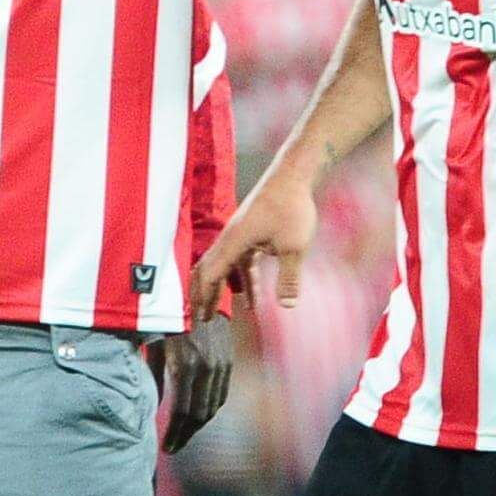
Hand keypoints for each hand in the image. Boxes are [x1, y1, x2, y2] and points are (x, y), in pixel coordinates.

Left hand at [157, 313, 234, 453]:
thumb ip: (152, 374)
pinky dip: (210, 408)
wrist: (198, 288)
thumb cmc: (166, 314)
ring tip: (183, 435)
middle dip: (185, 434)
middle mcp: (206, 368)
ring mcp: (220, 364)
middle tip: (173, 447)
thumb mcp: (153, 343)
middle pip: (199, 414)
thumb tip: (153, 404)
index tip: (166, 448)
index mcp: (185, 365)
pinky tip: (198, 415)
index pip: (182, 412)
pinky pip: (221, 393)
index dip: (174, 434)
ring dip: (198, 424)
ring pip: (213, 406)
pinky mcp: (228, 359)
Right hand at [190, 175, 316, 320]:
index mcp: (234, 242)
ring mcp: (239, 235)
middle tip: (203, 318)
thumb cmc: (291, 208)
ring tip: (224, 312)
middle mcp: (231, 239)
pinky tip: (252, 297)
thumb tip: (287, 306)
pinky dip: (242, 279)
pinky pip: (240, 261)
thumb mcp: (294, 247)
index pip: (211, 274)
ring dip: (224, 289)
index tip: (202, 317)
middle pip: (208, 270)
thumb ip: (289, 278)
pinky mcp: (250, 232)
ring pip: (225, 267)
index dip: (205, 297)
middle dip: (205, 294)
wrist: (293, 177)